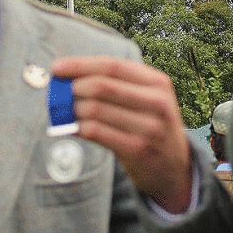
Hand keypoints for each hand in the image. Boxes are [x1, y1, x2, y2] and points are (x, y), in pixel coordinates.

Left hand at [50, 56, 192, 212]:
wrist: (175, 167)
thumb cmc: (150, 126)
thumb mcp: (146, 99)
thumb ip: (117, 85)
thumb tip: (70, 76)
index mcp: (157, 82)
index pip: (112, 66)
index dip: (81, 64)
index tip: (57, 68)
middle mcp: (157, 101)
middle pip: (103, 85)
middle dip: (74, 87)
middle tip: (59, 94)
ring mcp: (150, 127)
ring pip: (96, 109)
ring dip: (73, 109)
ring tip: (66, 112)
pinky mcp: (138, 150)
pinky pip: (97, 132)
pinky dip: (78, 127)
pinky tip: (72, 127)